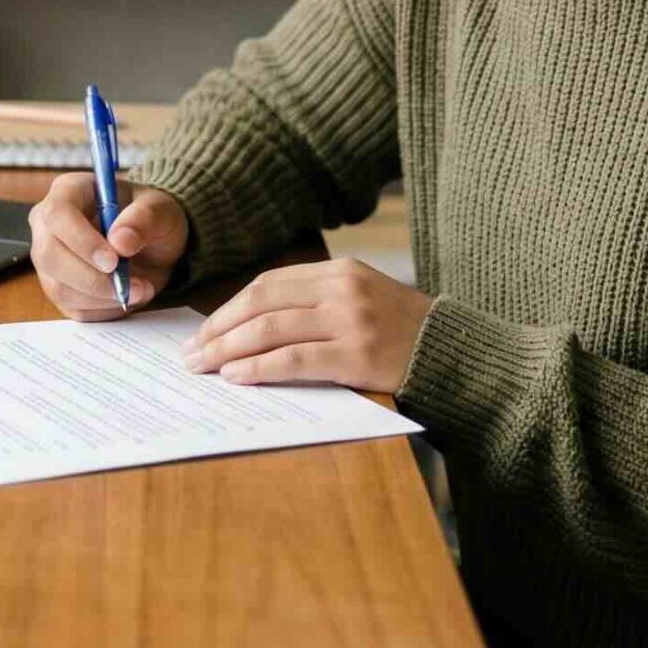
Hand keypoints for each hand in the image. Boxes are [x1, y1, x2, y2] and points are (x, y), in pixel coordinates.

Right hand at [28, 171, 189, 320]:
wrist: (151, 244)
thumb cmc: (150, 218)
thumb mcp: (160, 210)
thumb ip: (144, 219)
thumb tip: (121, 242)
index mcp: (68, 191)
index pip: (58, 214)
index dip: (82, 240)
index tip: (113, 261)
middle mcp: (48, 225)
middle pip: (50, 256)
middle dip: (92, 278)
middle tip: (131, 285)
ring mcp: (49, 259)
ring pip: (59, 288)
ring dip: (103, 297)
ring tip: (140, 289)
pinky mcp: (59, 288)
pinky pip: (73, 308)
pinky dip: (104, 309)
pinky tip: (126, 296)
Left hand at [180, 258, 431, 391]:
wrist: (456, 354)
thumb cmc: (402, 334)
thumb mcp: (361, 300)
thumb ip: (316, 304)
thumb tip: (250, 328)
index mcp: (340, 271)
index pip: (268, 284)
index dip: (230, 309)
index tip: (203, 330)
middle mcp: (342, 289)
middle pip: (262, 303)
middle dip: (219, 328)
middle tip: (191, 353)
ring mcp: (350, 320)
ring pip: (271, 329)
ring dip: (228, 349)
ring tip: (203, 366)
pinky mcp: (357, 354)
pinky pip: (295, 360)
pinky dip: (260, 368)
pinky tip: (237, 376)